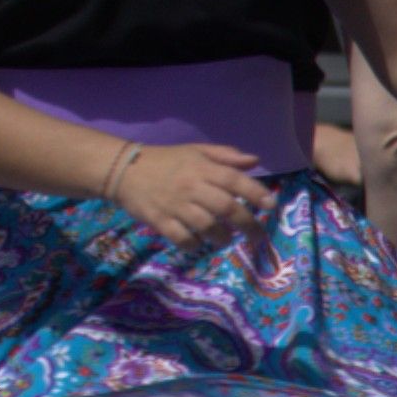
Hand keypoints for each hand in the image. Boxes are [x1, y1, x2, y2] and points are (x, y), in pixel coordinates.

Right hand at [100, 139, 274, 248]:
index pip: (234, 180)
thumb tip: (255, 161)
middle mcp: (191, 187)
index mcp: (202, 168)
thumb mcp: (196, 151)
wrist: (124, 169)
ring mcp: (175, 205)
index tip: (271, 206)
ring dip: (222, 238)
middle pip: (226, 208)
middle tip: (258, 237)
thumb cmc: (166, 161)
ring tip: (226, 240)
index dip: (256, 193)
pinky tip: (199, 244)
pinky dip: (194, 245)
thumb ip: (226, 156)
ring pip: (207, 226)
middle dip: (248, 224)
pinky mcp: (159, 221)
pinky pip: (182, 238)